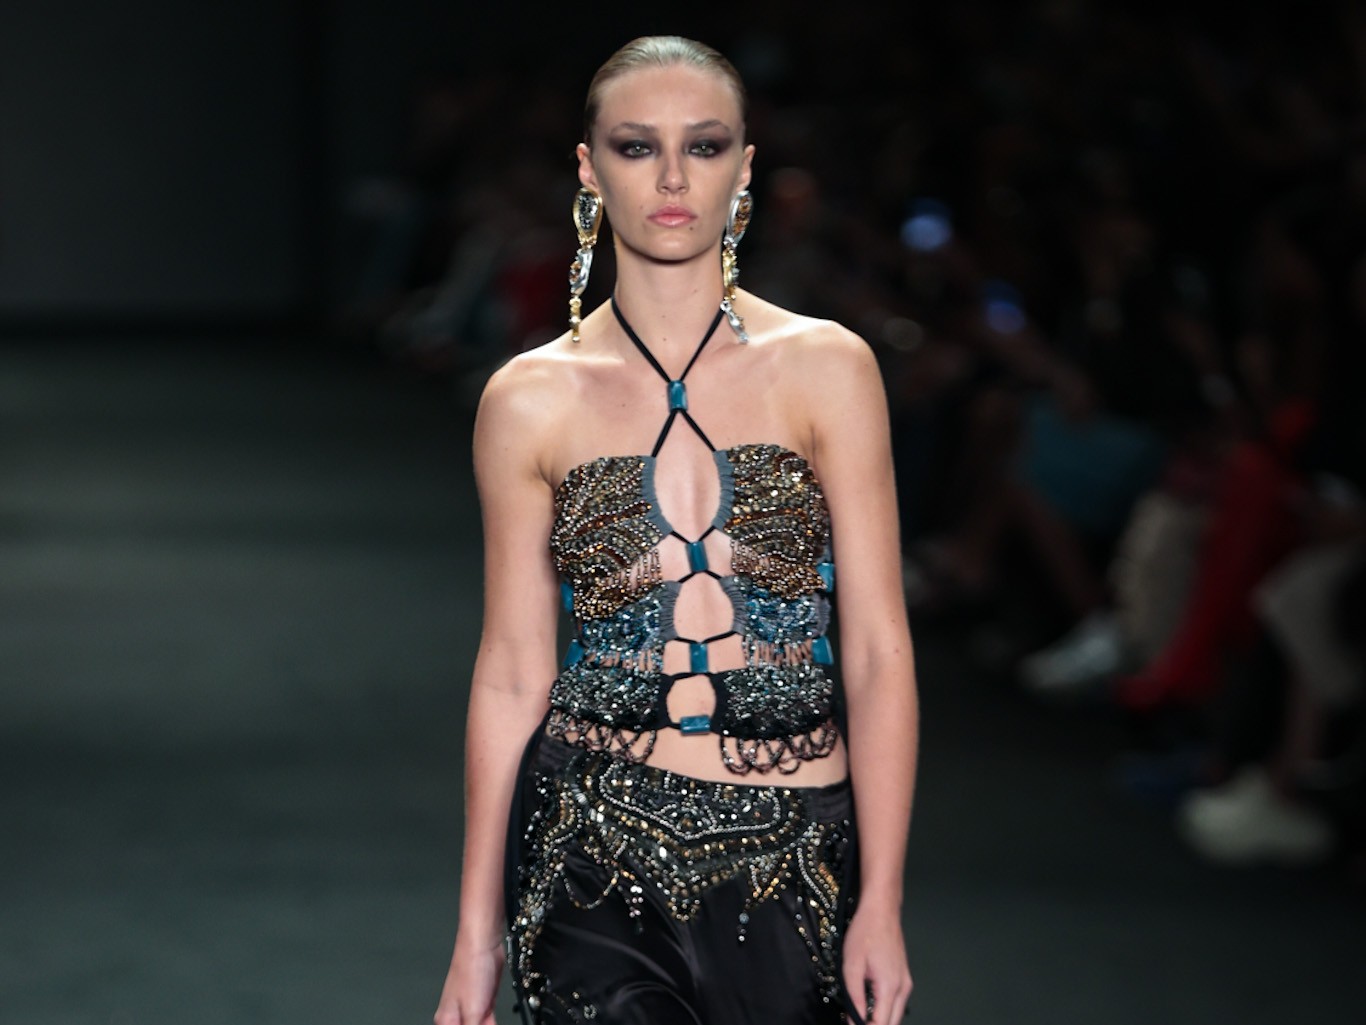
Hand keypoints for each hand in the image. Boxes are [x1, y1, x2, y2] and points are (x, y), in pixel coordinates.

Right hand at [434, 932, 504, 1024]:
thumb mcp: (472, 1013)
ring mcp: (471, 1011)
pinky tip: (497, 1022)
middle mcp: (456, 1019)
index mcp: (446, 1023)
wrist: (484, 943)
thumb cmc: (471, 970)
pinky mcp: (484, 1005)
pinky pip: (488, 1024)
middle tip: (488, 1023)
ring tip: (491, 1020)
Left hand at [841, 905, 911, 1022]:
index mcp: (890, 987)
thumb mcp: (851, 965)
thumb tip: (853, 1020)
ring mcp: (906, 983)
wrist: (882, 911)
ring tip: (859, 1012)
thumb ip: (853, 996)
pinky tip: (869, 1002)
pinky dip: (884, 1008)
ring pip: (896, 1014)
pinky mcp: (904, 978)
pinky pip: (896, 1003)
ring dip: (879, 1018)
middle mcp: (903, 988)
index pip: (881, 1024)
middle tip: (854, 1020)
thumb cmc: (866, 932)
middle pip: (892, 1023)